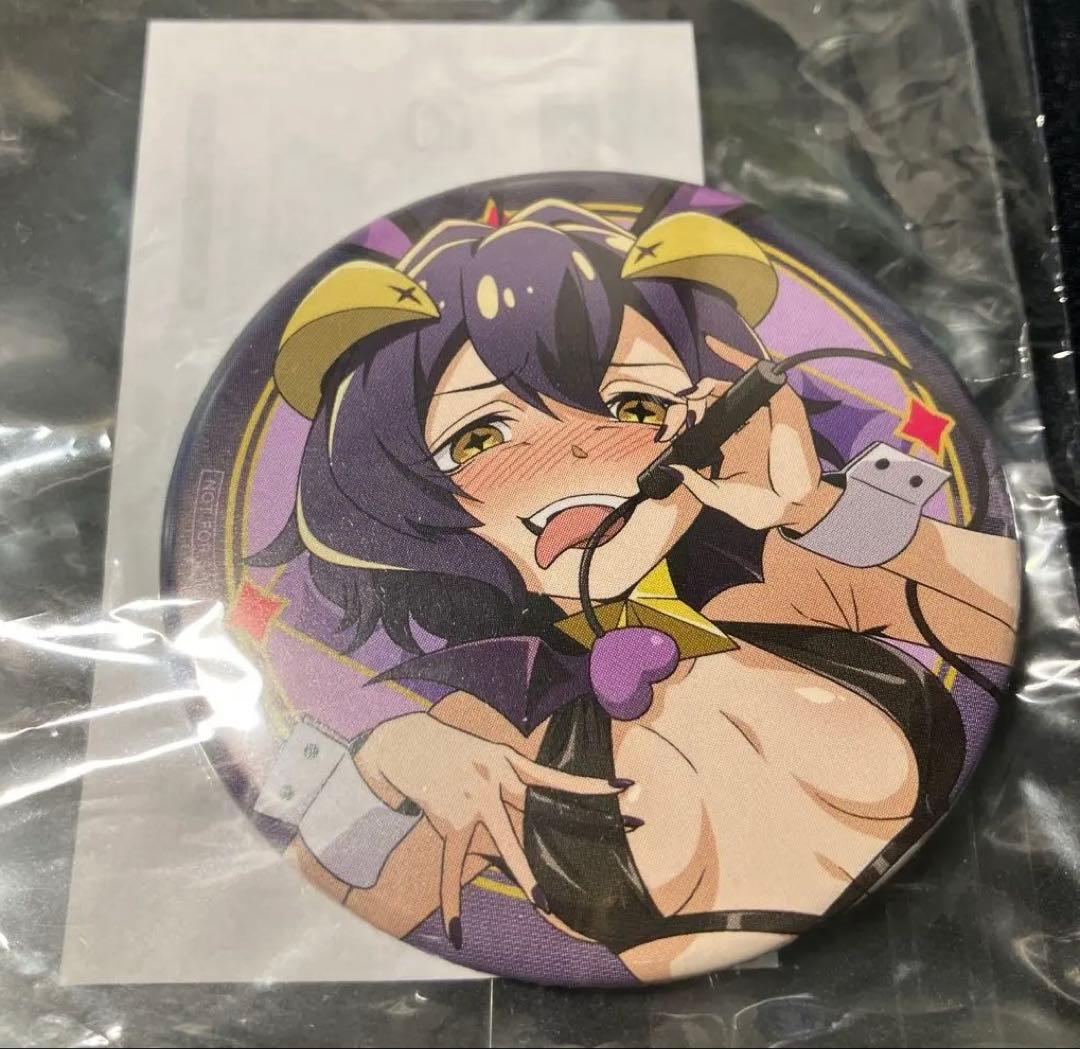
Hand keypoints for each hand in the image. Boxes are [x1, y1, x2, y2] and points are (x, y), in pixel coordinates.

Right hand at [355, 711, 624, 947]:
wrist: (405, 740)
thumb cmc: (449, 749)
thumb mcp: (486, 751)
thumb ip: (508, 776)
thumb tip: (528, 800)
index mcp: (508, 762)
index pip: (556, 779)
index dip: (590, 786)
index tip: (626, 788)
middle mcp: (497, 779)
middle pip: (543, 810)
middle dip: (585, 821)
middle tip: (625, 831)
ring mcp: (474, 802)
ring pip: (504, 845)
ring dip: (523, 874)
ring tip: (543, 903)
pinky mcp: (450, 823)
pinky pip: (450, 868)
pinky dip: (452, 900)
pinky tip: (457, 930)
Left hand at [658, 337, 839, 532]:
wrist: (796, 507)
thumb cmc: (763, 507)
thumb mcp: (719, 497)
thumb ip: (695, 484)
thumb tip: (670, 468)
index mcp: (724, 443)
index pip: (695, 420)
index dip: (677, 420)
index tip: (663, 434)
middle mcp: (738, 424)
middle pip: (702, 400)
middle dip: (682, 405)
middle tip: (672, 423)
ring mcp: (755, 412)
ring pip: (720, 386)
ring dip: (698, 389)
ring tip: (688, 406)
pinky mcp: (776, 402)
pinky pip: (754, 371)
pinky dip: (733, 354)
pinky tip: (712, 343)